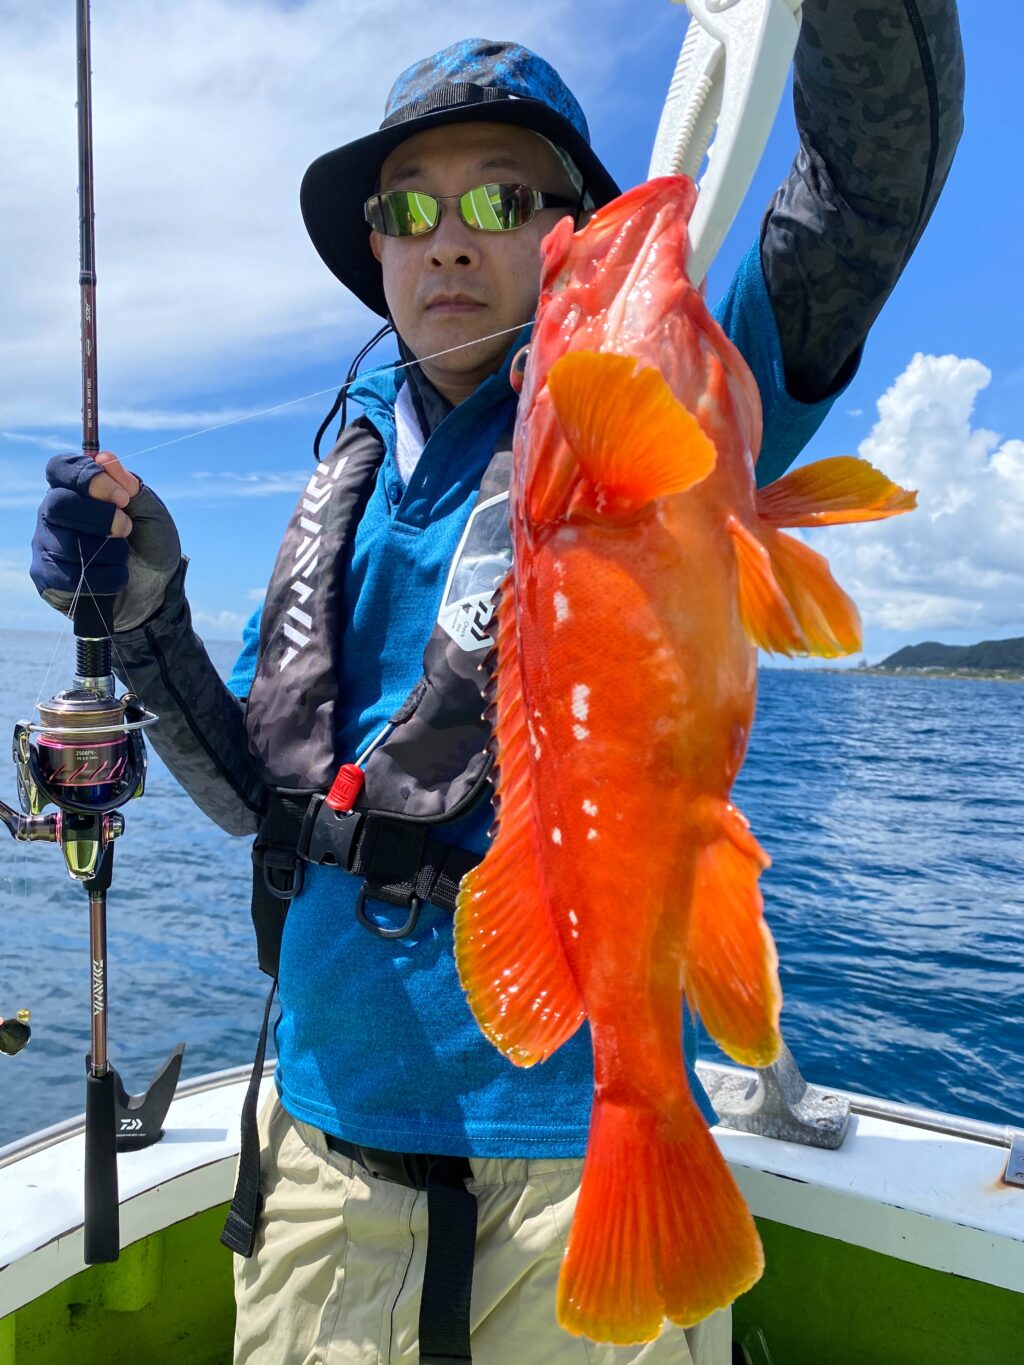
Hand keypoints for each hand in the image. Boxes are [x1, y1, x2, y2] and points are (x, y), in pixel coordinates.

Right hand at [31, 452, 181, 630]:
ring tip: (123, 557)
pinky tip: (116, 577)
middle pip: (59, 504)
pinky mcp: (47, 575)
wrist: (155, 592)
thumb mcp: (153, 515)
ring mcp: (47, 543)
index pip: (62, 469)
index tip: (123, 497)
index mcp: (76, 489)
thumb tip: (105, 457)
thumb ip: (131, 487)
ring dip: (107, 552)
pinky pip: (66, 575)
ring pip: (65, 542)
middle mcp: (54, 512)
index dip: (89, 478)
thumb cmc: (151, 546)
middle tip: (126, 529)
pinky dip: (102, 577)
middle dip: (99, 518)